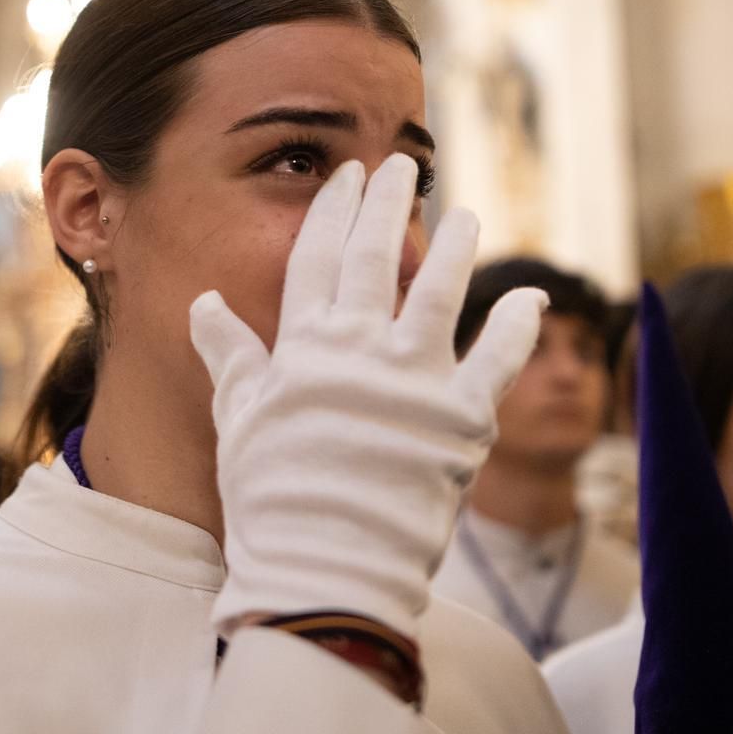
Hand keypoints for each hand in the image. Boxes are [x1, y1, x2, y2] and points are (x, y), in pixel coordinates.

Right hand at [191, 154, 545, 638]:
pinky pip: (497, 361)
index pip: (317, 260)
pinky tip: (526, 297)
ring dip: (452, 248)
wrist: (324, 565)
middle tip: (400, 167)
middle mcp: (363, 350)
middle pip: (375, 260)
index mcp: (305, 348)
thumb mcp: (240, 419)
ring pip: (439, 292)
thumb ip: (230, 355)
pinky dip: (514, 328)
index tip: (347, 177)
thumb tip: (206, 302)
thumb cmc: (271, 497)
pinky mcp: (465, 420)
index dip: (333, 213)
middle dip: (386, 206)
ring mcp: (417, 381)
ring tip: (463, 214)